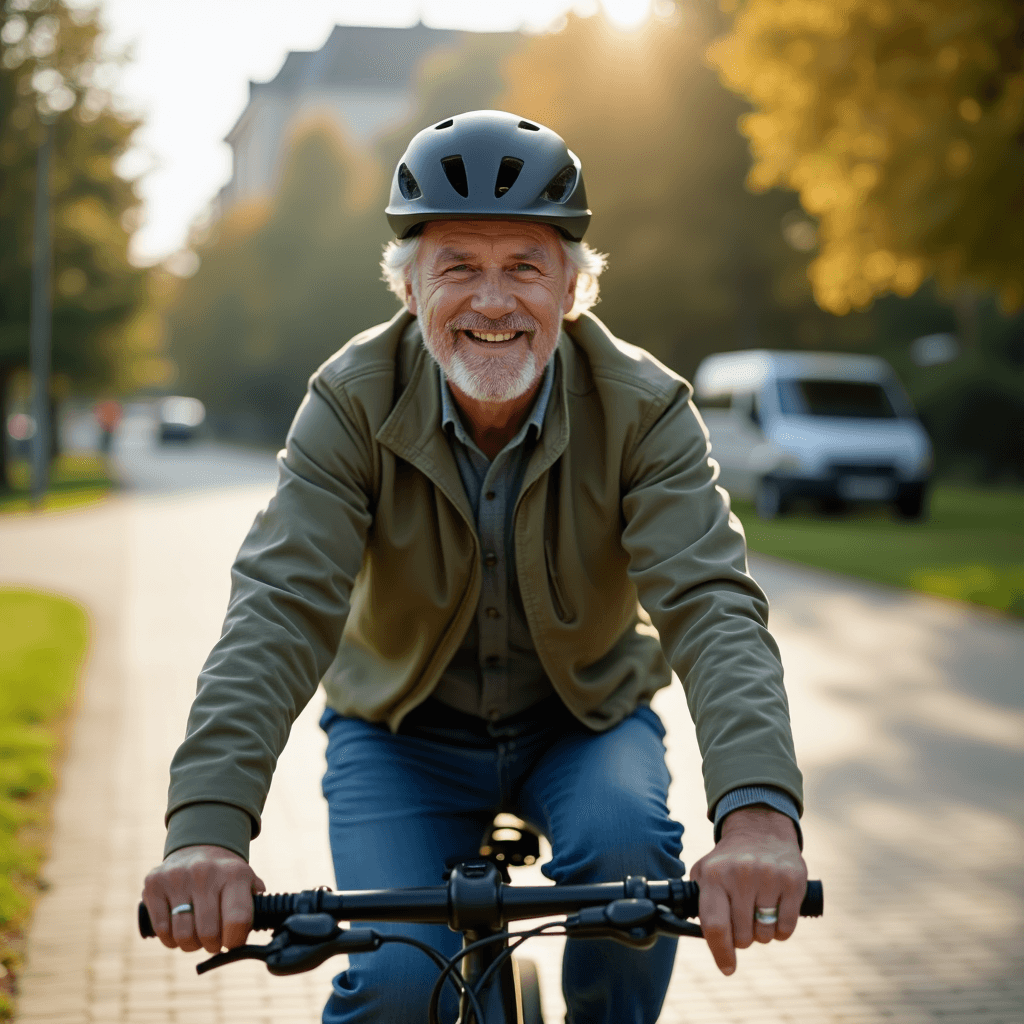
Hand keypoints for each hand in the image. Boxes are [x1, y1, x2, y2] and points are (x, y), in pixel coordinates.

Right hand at [142, 844, 265, 953]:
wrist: (199, 847)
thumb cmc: (226, 877)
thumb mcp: (247, 883)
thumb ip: (254, 908)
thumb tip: (253, 935)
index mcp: (235, 873)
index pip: (237, 920)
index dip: (235, 941)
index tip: (232, 941)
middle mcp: (205, 872)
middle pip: (208, 934)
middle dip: (212, 944)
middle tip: (214, 939)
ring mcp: (177, 877)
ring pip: (183, 936)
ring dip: (191, 944)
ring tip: (197, 933)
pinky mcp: (154, 884)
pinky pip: (162, 930)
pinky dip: (170, 939)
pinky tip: (178, 927)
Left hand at [689, 805, 806, 974]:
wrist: (760, 830)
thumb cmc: (728, 862)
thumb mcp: (705, 874)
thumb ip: (701, 906)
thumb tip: (708, 942)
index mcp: (714, 875)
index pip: (715, 926)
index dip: (721, 953)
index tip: (728, 968)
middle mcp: (740, 874)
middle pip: (743, 936)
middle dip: (743, 938)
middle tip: (743, 921)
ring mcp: (768, 876)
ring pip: (765, 935)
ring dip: (762, 934)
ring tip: (758, 912)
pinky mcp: (792, 881)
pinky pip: (786, 928)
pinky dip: (781, 931)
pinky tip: (775, 913)